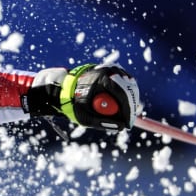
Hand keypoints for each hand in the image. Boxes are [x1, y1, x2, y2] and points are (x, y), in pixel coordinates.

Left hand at [25, 64, 139, 129]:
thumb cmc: (73, 101)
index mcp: (103, 78)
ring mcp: (112, 69)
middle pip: (129, 90)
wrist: (65, 88)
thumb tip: (122, 127)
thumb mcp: (85, 116)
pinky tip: (119, 107)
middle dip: (130, 108)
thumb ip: (103, 122)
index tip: (128, 123)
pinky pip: (125, 85)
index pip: (123, 94)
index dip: (128, 111)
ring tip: (123, 117)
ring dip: (129, 102)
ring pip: (129, 87)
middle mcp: (110, 70)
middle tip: (128, 122)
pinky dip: (125, 96)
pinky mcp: (113, 72)